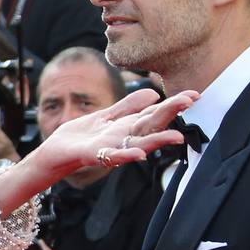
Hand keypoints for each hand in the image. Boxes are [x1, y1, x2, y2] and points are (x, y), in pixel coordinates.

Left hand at [29, 87, 196, 181]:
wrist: (54, 152)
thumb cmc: (81, 135)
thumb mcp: (107, 115)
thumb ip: (128, 106)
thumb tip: (154, 94)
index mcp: (127, 126)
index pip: (154, 113)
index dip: (173, 104)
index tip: (194, 95)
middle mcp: (124, 138)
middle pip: (151, 124)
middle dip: (170, 113)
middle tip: (192, 101)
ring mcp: (110, 148)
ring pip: (138, 144)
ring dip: (157, 141)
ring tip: (176, 137)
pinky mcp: (93, 155)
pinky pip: (113, 156)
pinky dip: (126, 155)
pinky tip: (139, 154)